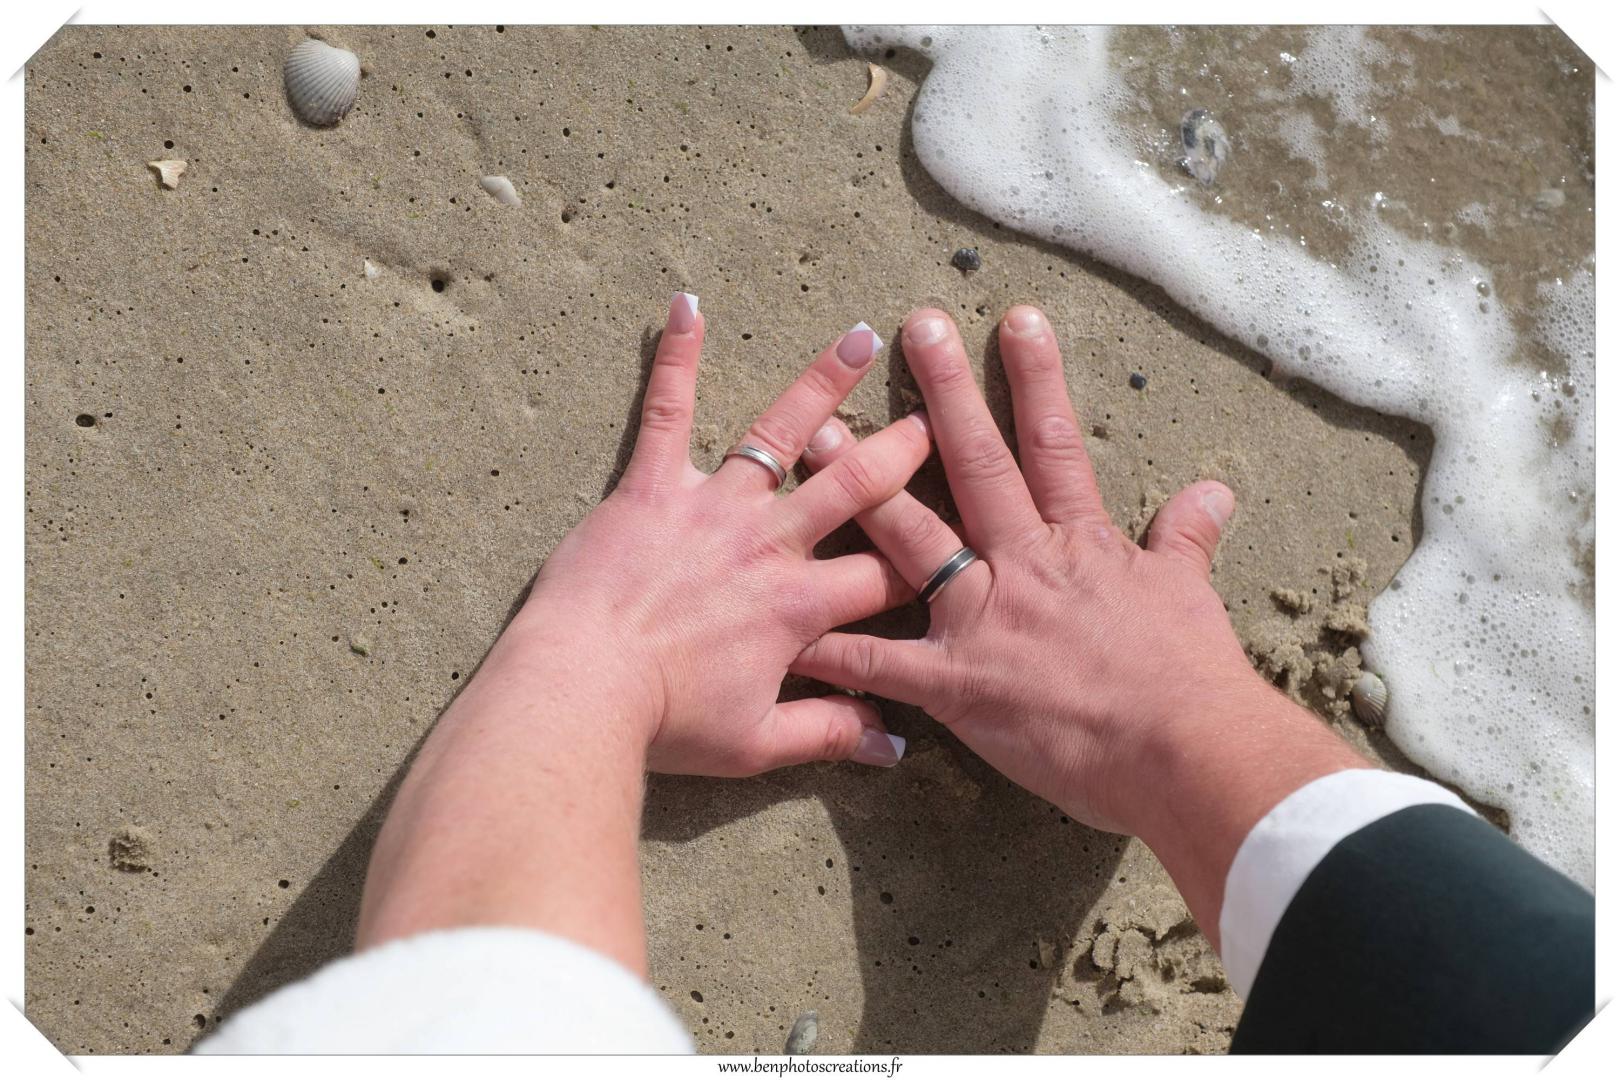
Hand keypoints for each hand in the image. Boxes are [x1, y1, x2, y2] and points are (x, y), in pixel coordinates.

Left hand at [508, 296, 925, 775]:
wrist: (581, 688)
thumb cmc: (665, 721)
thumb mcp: (757, 742)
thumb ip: (830, 733)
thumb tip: (894, 745)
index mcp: (801, 606)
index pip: (883, 576)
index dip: (924, 560)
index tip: (959, 536)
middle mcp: (769, 543)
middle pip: (853, 486)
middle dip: (903, 449)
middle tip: (940, 414)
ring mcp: (712, 505)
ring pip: (779, 434)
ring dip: (823, 384)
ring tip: (862, 336)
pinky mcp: (651, 486)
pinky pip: (667, 410)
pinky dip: (677, 358)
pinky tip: (686, 305)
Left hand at [791, 306, 1283, 833]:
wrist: (1184, 751)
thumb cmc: (1191, 678)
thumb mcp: (1190, 595)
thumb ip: (1185, 538)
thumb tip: (1214, 491)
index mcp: (1078, 542)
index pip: (1052, 444)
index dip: (1035, 379)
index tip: (1015, 320)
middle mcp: (1022, 564)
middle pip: (975, 464)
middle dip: (943, 394)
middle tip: (915, 328)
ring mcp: (982, 618)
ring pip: (910, 537)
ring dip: (861, 486)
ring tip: (819, 433)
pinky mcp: (955, 682)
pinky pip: (879, 662)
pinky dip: (833, 649)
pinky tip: (789, 626)